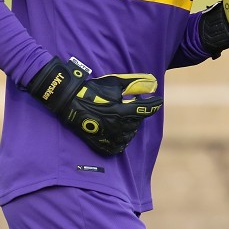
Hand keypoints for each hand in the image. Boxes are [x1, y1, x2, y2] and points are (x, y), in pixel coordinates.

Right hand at [27, 57, 162, 155]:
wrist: (70, 103)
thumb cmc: (93, 90)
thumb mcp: (115, 83)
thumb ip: (135, 83)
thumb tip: (153, 82)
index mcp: (122, 112)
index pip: (145, 110)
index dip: (153, 105)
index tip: (157, 101)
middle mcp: (118, 127)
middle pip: (137, 123)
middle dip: (137, 114)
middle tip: (132, 105)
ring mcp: (110, 137)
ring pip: (129, 135)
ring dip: (130, 126)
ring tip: (123, 117)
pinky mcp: (102, 144)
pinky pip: (119, 146)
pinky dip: (122, 138)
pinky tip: (119, 130)